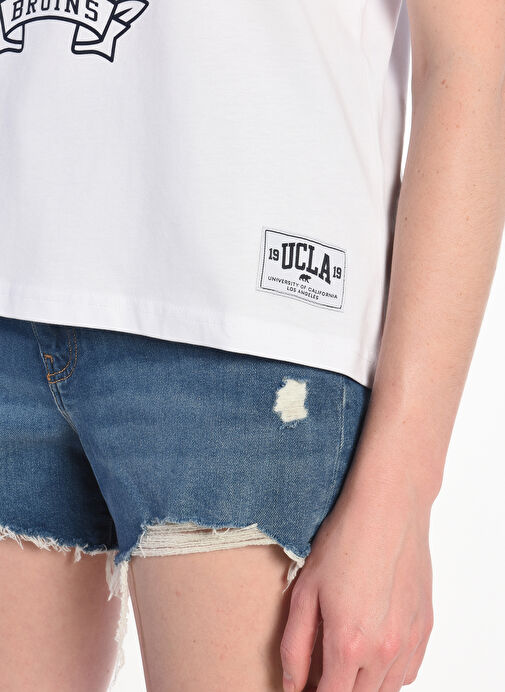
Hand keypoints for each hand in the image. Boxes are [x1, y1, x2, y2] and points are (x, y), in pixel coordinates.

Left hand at [280, 463, 434, 690]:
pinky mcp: (425, 627)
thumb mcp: (305, 591)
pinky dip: (390, 672)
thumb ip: (295, 646)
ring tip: (344, 659)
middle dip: (337, 689)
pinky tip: (372, 649)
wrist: (388, 509)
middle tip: (320, 671)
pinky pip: (409, 671)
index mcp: (349, 643)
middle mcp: (384, 650)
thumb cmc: (343, 542)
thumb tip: (293, 685)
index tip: (305, 686)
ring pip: (387, 689)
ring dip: (364, 684)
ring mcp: (410, 640)